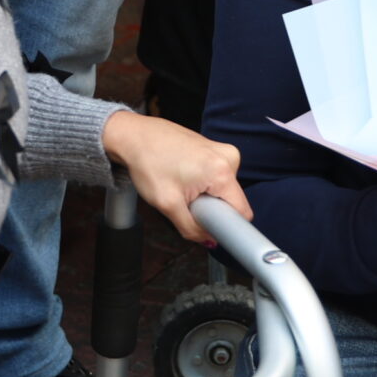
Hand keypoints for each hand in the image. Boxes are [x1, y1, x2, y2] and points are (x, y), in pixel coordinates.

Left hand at [100, 108, 249, 244]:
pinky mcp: (213, 148)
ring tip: (181, 186)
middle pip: (231, 200)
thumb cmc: (147, 162)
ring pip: (222, 189)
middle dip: (211, 208)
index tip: (207, 225)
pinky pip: (216, 177)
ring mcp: (221, 150)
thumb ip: (191, 228)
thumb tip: (209, 240)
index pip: (242, 212)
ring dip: (205, 196)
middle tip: (186, 201)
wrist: (134, 136)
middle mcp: (228, 157)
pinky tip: (182, 177)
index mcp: (223, 170)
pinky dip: (201, 184)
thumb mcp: (167, 204)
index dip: (227, 226)